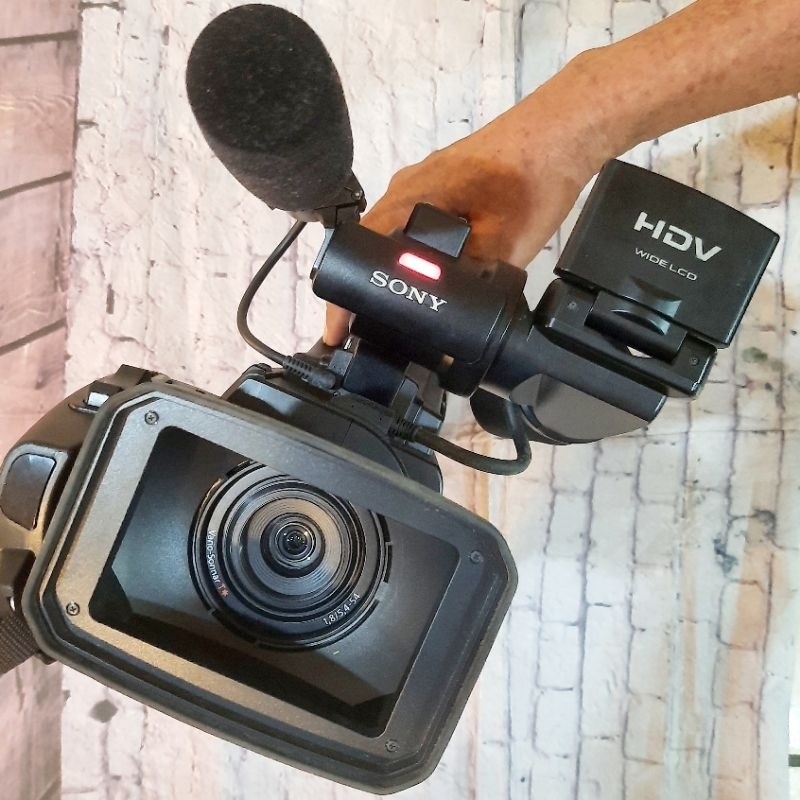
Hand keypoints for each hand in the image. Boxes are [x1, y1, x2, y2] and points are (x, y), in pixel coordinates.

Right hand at [323, 53, 612, 345]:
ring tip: (393, 310)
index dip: (343, 297)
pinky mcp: (443, 183)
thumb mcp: (499, 247)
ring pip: (391, 235)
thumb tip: (448, 320)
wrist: (563, 133)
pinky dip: (411, 253)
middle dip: (363, 290)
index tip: (337, 332)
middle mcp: (406, 188)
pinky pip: (412, 223)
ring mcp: (423, 182)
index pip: (355, 253)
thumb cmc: (532, 179)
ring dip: (387, 271)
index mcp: (408, 198)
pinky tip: (429, 275)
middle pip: (367, 245)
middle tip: (365, 330)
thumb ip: (467, 285)